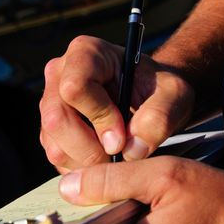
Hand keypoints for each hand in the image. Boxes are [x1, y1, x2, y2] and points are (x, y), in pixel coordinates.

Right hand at [40, 36, 193, 172]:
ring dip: (88, 164)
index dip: (99, 117)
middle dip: (91, 149)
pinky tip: (106, 161)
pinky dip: (83, 170)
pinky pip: (57, 159)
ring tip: (117, 158)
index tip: (123, 136)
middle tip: (120, 156)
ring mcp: (50, 104)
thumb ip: (159, 117)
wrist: (151, 99)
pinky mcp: (49, 131)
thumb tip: (131, 149)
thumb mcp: (174, 96)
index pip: (75, 87)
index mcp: (86, 53)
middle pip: (57, 119)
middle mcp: (59, 74)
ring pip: (55, 146)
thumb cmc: (159, 90)